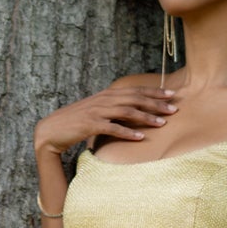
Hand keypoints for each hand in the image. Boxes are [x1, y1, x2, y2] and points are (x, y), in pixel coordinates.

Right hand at [34, 81, 178, 157]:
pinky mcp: (90, 125)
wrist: (51, 131)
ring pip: (127, 111)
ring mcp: (97, 112)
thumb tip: (131, 110)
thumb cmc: (76, 123)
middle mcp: (103, 100)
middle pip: (135, 98)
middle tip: (175, 108)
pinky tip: (141, 137)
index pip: (134, 90)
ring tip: (163, 123)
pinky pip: (113, 128)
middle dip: (156, 103)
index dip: (154, 92)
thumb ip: (112, 109)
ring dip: (147, 117)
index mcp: (106, 95)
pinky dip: (128, 132)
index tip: (172, 94)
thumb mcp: (96, 112)